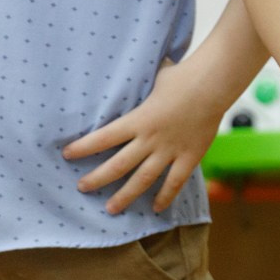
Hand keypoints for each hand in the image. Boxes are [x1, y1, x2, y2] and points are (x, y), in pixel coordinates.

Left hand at [63, 54, 223, 214]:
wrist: (212, 83)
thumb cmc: (181, 76)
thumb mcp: (153, 77)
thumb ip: (140, 83)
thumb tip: (127, 70)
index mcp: (138, 119)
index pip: (104, 137)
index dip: (84, 147)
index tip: (67, 155)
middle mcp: (150, 139)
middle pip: (118, 165)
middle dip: (97, 178)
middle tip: (82, 188)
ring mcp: (170, 150)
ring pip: (143, 179)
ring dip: (126, 195)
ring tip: (111, 209)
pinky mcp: (190, 156)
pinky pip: (175, 181)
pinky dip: (166, 196)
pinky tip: (156, 208)